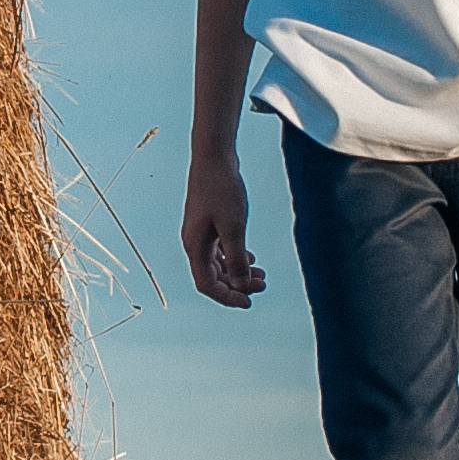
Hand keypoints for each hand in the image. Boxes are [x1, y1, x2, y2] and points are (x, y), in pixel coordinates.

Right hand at [182, 149, 267, 306]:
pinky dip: (235, 257)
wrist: (213, 157)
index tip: (249, 302)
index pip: (207, 285)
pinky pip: (219, 250)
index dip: (227, 297)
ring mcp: (200, 233)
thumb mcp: (233, 227)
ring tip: (261, 275)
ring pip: (218, 264)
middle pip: (213, 277)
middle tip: (263, 285)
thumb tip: (240, 286)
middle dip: (237, 285)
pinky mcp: (208, 223)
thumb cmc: (222, 189)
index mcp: (195, 247)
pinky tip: (251, 257)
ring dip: (238, 272)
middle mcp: (194, 243)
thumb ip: (236, 258)